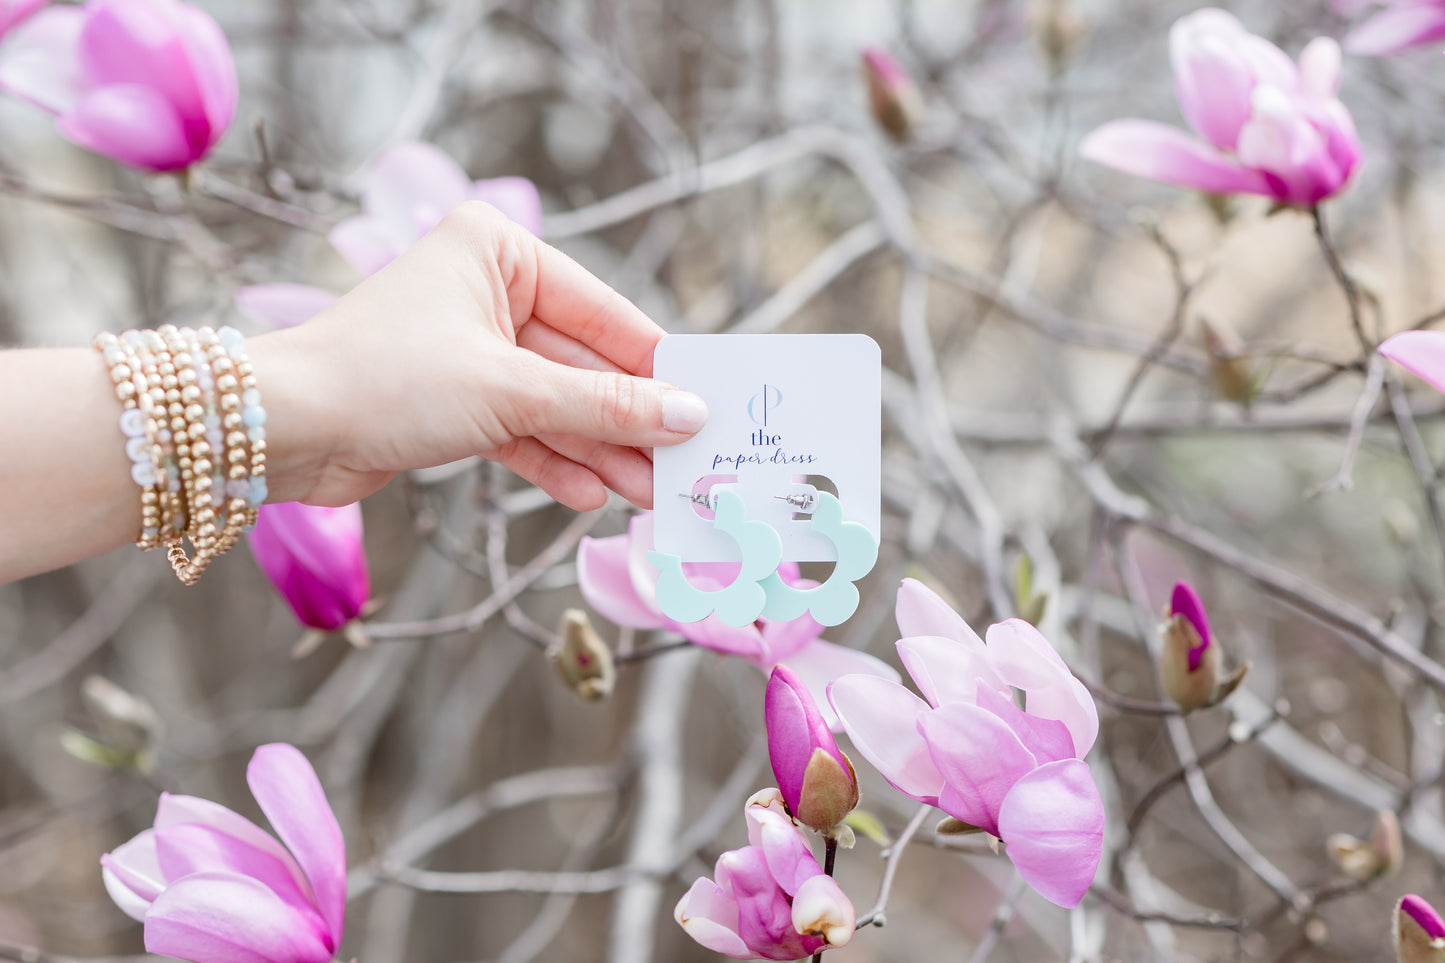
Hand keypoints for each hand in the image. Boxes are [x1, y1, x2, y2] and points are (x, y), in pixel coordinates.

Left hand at [254, 202, 706, 510]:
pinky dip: (552, 461)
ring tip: (649, 494)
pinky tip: (592, 495)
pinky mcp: (454, 400)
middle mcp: (487, 292)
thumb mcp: (511, 391)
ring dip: (599, 450)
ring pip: (555, 403)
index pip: (603, 314)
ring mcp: (471, 349)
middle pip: (583, 364)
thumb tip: (690, 415)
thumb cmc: (387, 378)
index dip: (656, 368)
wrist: (279, 431)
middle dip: (628, 421)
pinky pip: (521, 429)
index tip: (707, 407)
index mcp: (500, 252)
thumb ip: (605, 405)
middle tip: (683, 467)